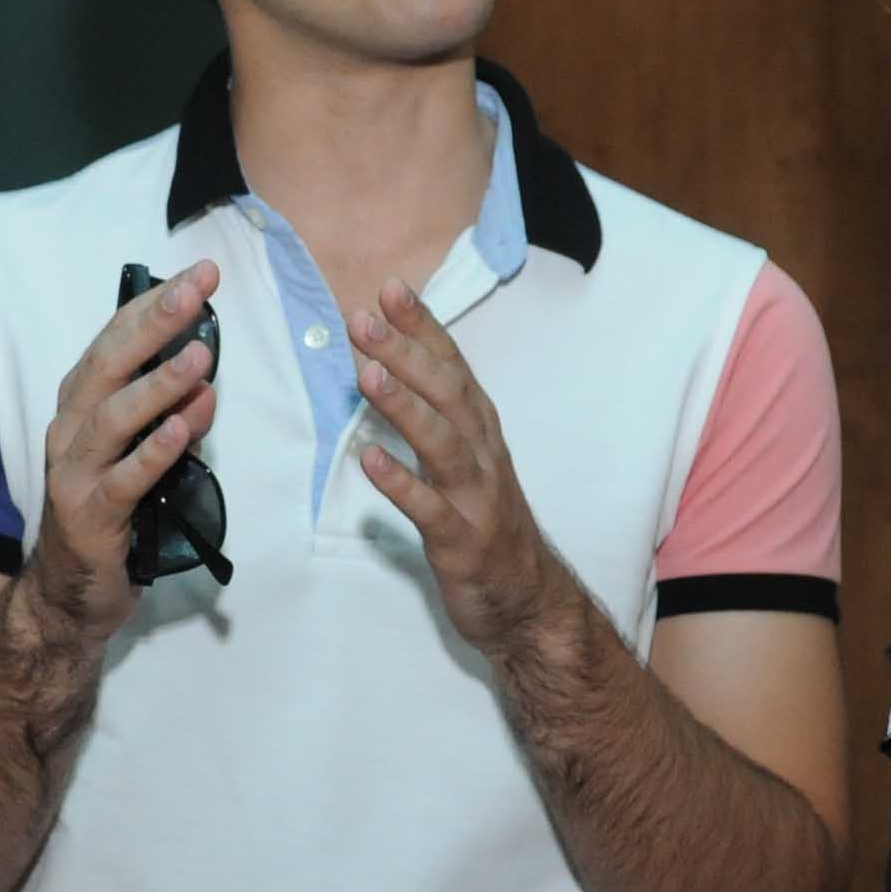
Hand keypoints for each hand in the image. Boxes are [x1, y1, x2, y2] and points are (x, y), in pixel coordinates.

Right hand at [18, 265, 220, 645]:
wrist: (69, 592)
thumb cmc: (111, 512)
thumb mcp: (136, 452)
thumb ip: (164, 413)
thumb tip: (206, 371)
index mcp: (79, 407)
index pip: (112, 340)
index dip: (151, 304)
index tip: (196, 274)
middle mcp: (69, 431)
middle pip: (107, 366)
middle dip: (153, 323)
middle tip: (195, 291)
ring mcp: (74, 474)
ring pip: (113, 418)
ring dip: (159, 385)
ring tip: (201, 358)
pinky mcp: (90, 517)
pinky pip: (126, 479)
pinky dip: (155, 451)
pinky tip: (184, 429)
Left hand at [352, 281, 576, 660]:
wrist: (528, 602)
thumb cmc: (485, 521)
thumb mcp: (464, 459)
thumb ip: (433, 414)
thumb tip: (384, 363)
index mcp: (481, 430)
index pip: (452, 366)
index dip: (423, 326)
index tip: (389, 288)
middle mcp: (483, 454)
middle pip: (447, 394)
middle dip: (406, 352)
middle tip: (362, 319)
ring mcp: (476, 498)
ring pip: (443, 444)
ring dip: (404, 407)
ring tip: (366, 374)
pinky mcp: (463, 542)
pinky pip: (430, 510)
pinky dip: (401, 484)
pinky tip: (369, 461)